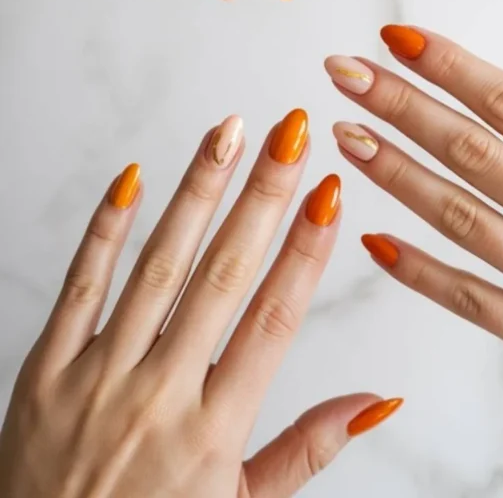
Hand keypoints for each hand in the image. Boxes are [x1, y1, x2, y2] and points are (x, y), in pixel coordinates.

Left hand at [0, 110, 401, 495]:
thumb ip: (307, 450)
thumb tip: (375, 402)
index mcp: (213, 430)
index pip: (274, 319)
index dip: (306, 250)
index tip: (330, 192)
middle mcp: (159, 394)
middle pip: (224, 276)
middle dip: (263, 196)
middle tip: (291, 134)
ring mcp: (99, 376)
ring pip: (158, 267)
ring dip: (198, 193)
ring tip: (228, 134)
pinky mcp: (46, 369)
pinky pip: (79, 287)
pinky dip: (106, 231)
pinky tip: (132, 178)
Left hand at [326, 21, 502, 418]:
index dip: (445, 65)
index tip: (394, 38)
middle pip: (468, 150)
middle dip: (398, 105)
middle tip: (342, 72)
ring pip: (456, 217)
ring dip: (393, 172)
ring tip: (345, 135)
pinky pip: (468, 300)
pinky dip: (417, 271)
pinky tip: (371, 239)